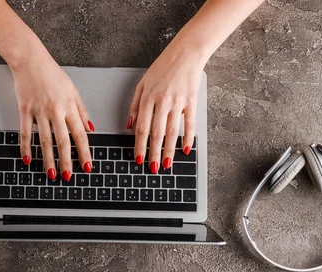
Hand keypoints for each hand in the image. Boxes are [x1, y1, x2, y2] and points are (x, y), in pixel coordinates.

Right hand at [11, 52, 93, 180]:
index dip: (84, 152)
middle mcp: (55, 111)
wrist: (30, 60)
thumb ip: (82, 112)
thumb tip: (91, 129)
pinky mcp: (24, 110)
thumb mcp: (73, 90)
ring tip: (51, 173)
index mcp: (69, 107)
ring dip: (48, 159)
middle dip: (67, 161)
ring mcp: (39, 111)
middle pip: (63, 141)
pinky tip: (28, 159)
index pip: (80, 134)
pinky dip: (26, 148)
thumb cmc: (52, 74)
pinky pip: (25, 133)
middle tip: (68, 176)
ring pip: (45, 140)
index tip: (87, 165)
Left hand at [128, 44, 205, 172]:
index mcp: (148, 97)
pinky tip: (186, 150)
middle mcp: (162, 101)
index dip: (139, 145)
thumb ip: (135, 105)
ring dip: (169, 150)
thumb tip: (130, 125)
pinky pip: (190, 123)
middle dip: (153, 153)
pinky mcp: (192, 101)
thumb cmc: (163, 67)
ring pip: (172, 132)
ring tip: (166, 164)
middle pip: (156, 133)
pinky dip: (188, 138)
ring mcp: (178, 102)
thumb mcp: (143, 83)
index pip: (142, 127)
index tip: (138, 158)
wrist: (186, 53)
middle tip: (152, 167)